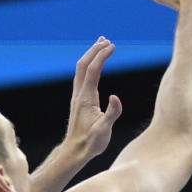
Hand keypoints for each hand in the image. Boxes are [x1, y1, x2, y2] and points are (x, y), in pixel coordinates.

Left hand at [65, 37, 122, 158]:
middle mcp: (79, 94)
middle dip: (94, 50)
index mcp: (86, 98)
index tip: (112, 46)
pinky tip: (95, 66)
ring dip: (90, 56)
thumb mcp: (104, 130)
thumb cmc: (91, 143)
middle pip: (84, 65)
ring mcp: (78, 97)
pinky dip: (89, 66)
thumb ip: (112, 113)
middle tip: (106, 40)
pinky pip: (83, 77)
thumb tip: (116, 97)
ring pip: (81, 70)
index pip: (93, 70)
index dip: (102, 56)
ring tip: (100, 45)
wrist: (76, 151)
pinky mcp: (79, 101)